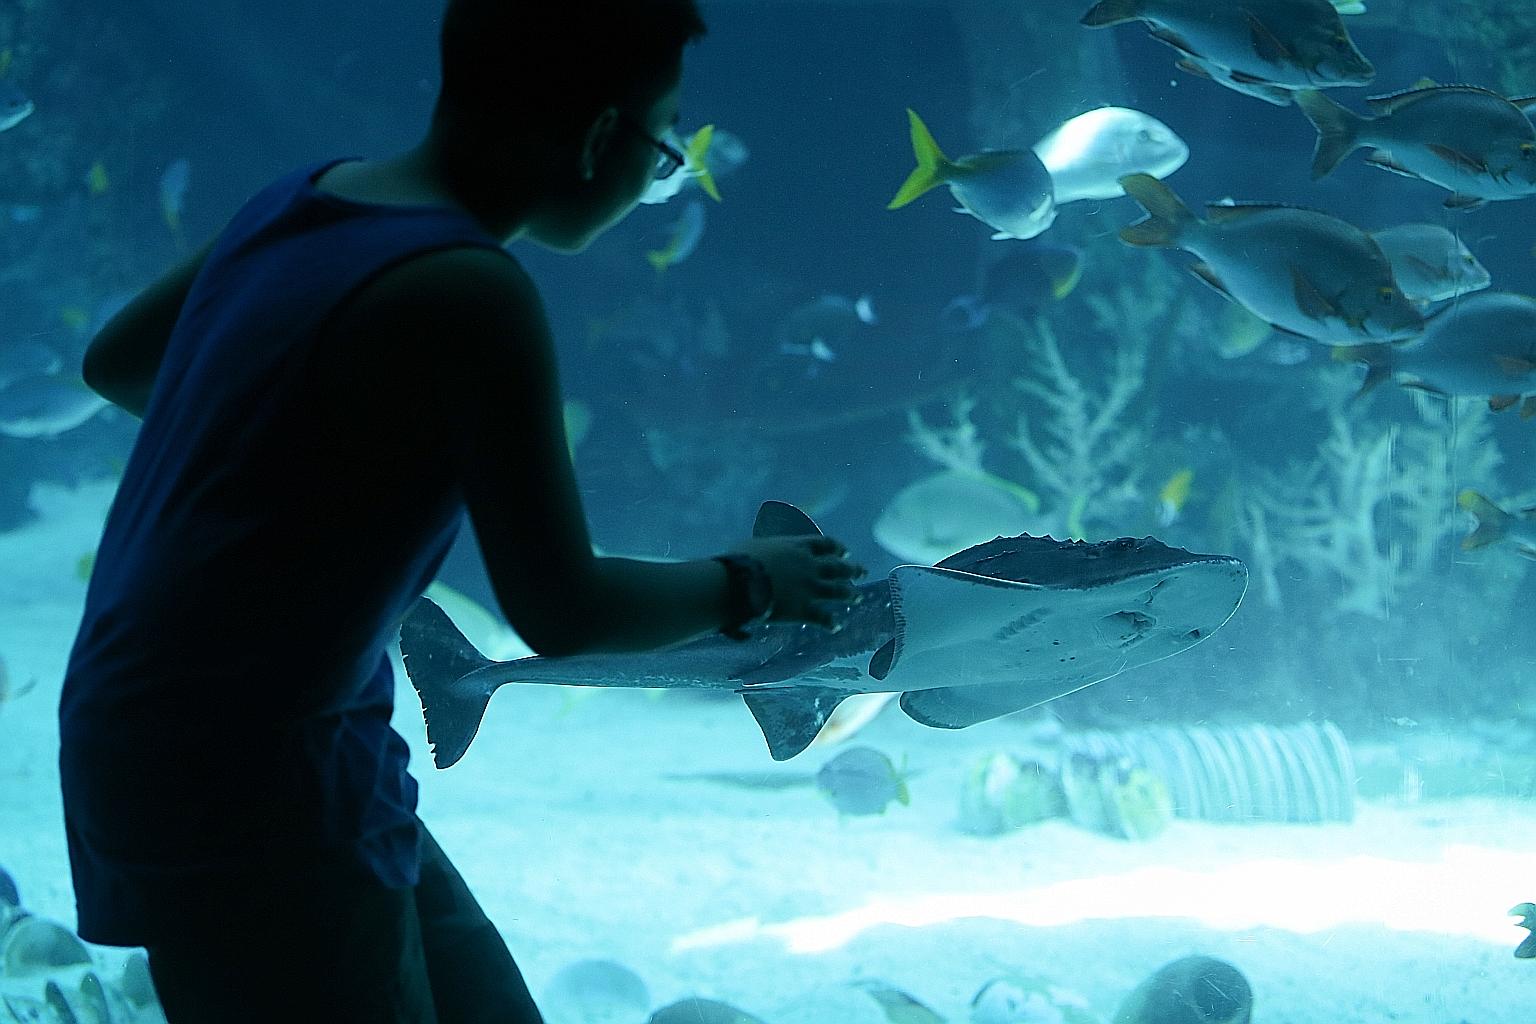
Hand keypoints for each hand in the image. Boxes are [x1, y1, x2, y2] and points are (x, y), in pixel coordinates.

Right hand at [736, 535, 866, 628]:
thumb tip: (758, 554)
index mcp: (797, 547)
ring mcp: (809, 588)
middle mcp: (809, 566)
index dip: (837, 549)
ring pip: (837, 591)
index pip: (824, 545)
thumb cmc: (739, 562)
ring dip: (850, 594)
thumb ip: (764, 551)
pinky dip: (831, 622)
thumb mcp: (752, 547)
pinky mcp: (803, 610)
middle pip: (838, 567)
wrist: (740, 584)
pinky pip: (823, 617)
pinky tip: (836, 626)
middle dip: (852, 570)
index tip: (845, 553)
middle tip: (863, 572)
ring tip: (858, 597)